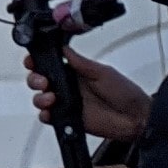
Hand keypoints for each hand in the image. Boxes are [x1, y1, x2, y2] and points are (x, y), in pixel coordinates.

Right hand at [24, 48, 151, 143]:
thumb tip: (63, 48)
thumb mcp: (102, 72)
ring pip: (40, 99)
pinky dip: (45, 114)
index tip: (33, 61)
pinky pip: (48, 117)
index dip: (37, 62)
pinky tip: (51, 112)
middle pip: (39, 80)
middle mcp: (68, 87)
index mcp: (75, 71)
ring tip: (51, 98)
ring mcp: (67, 103)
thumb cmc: (125, 93)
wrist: (135, 118)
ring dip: (39, 97)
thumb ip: (80, 62)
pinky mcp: (68, 119)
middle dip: (35, 79)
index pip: (49, 64)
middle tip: (43, 82)